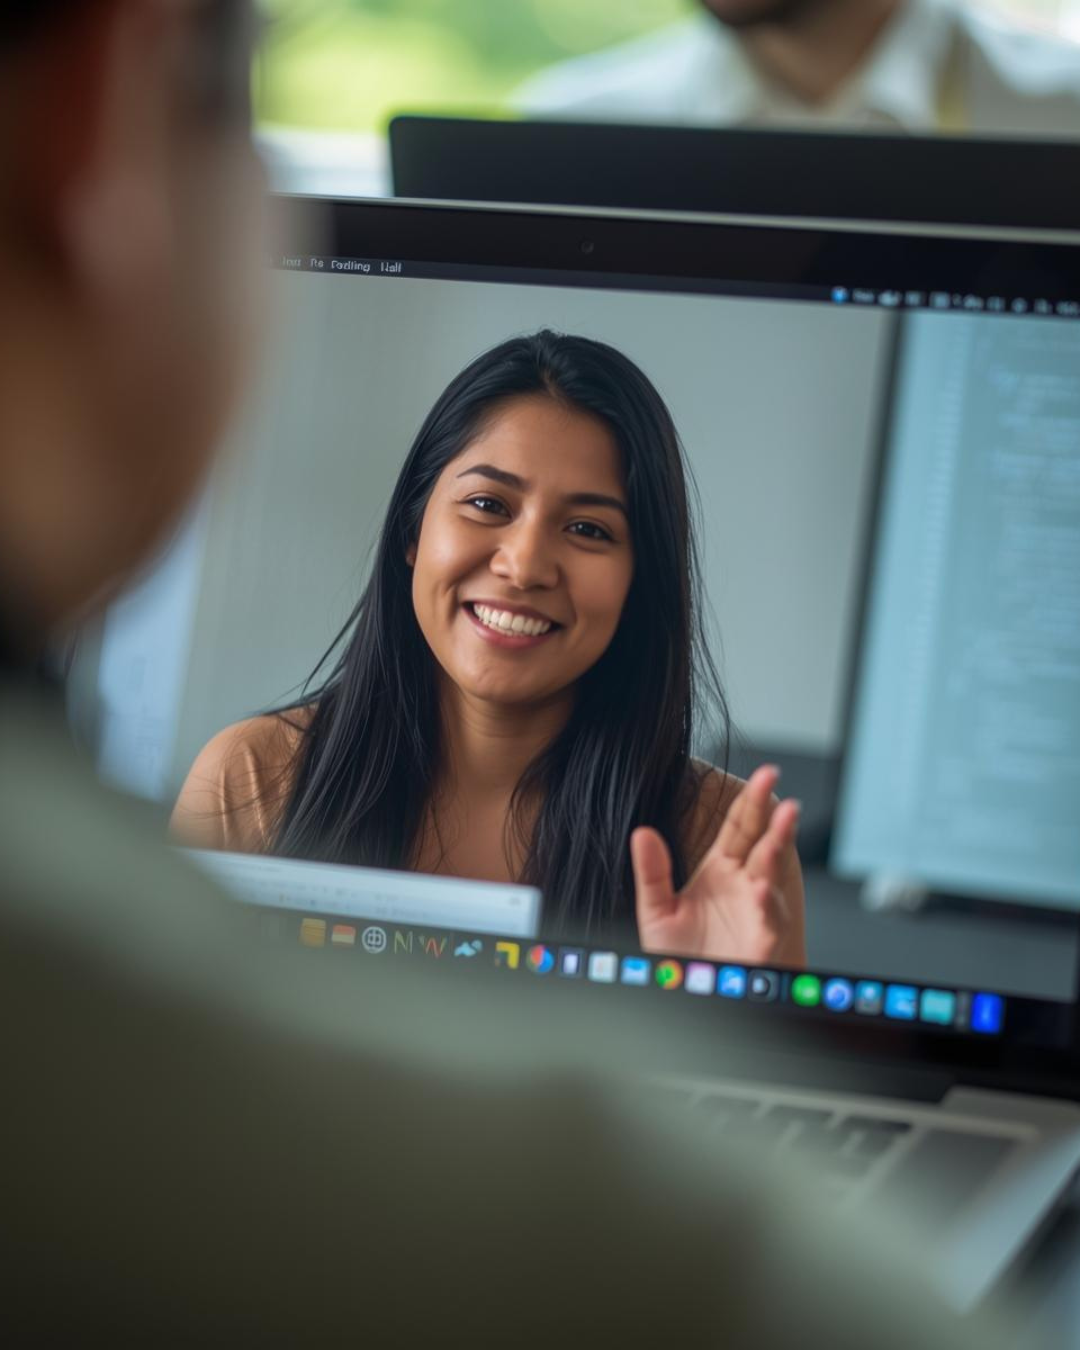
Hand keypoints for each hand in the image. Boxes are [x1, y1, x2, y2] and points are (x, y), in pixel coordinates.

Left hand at [631, 766, 803, 965]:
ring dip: (777, 848)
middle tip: (775, 782)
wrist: (691, 995)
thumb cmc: (682, 957)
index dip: (751, 800)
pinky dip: (766, 904)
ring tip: (782, 823)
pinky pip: (768, 920)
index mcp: (721, 871)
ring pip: (771, 874)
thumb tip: (642, 832)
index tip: (765, 772)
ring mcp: (756, 912)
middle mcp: (744, 886)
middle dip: (773, 813)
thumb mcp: (656, 911)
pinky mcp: (761, 941)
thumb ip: (651, 872)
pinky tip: (760, 888)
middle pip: (762, 841)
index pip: (739, 827)